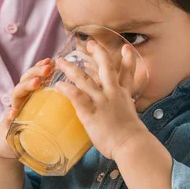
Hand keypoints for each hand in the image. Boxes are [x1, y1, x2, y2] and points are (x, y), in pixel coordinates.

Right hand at [0, 58, 52, 158]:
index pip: (36, 76)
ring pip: (17, 93)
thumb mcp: (48, 114)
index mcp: (32, 95)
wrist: (12, 147)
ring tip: (36, 83)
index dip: (41, 67)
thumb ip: (57, 104)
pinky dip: (9, 114)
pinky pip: (7, 117)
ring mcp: (14, 109)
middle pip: (26, 80)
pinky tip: (13, 112)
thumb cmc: (34, 129)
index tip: (51, 61)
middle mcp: (22, 99)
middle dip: (36, 72)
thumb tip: (77, 96)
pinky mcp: (8, 124)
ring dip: (26, 86)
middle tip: (48, 68)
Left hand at [54, 41, 146, 159]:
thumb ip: (121, 113)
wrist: (131, 145)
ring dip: (71, 68)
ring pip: (85, 79)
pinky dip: (67, 89)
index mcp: (123, 96)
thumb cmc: (131, 139)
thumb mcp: (130, 120)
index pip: (127, 74)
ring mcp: (101, 101)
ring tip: (60, 61)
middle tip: (91, 43)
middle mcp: (113, 94)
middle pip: (106, 67)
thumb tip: (115, 117)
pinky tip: (58, 85)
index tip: (126, 48)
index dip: (127, 60)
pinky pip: (76, 96)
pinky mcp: (91, 111)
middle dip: (99, 53)